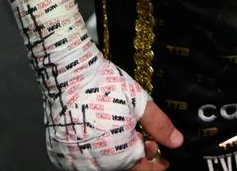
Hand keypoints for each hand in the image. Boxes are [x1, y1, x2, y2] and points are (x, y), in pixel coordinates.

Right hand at [5, 0, 183, 169]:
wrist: (69, 74)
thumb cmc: (106, 86)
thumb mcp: (139, 101)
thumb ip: (159, 125)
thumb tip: (177, 142)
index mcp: (118, 153)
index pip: (142, 168)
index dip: (155, 165)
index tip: (164, 162)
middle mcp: (95, 163)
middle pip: (122, 167)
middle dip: (136, 157)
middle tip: (146, 142)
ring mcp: (74, 161)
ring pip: (102, 165)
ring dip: (116, 155)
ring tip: (123, 134)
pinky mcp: (59, 155)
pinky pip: (81, 160)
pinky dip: (94, 152)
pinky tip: (100, 134)